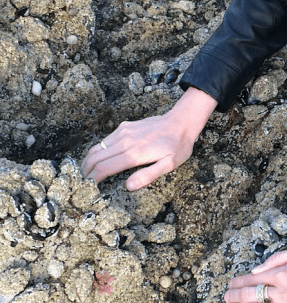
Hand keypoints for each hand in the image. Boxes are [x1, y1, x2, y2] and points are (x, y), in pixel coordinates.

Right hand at [81, 87, 216, 189]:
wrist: (181, 122)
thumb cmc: (177, 146)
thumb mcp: (169, 165)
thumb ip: (148, 175)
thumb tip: (128, 186)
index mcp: (133, 154)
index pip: (104, 168)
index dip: (93, 180)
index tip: (89, 188)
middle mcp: (124, 142)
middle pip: (95, 158)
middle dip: (86, 171)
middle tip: (81, 182)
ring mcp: (123, 132)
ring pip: (97, 147)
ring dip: (89, 160)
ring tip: (86, 172)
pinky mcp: (124, 127)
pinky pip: (105, 140)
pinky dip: (98, 150)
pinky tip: (100, 158)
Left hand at [224, 245, 286, 302]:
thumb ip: (280, 257)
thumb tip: (259, 267)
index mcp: (283, 273)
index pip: (253, 279)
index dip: (238, 283)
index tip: (231, 285)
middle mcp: (282, 290)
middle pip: (250, 295)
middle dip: (234, 296)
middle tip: (227, 296)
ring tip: (232, 302)